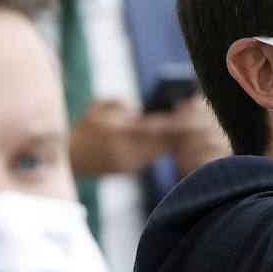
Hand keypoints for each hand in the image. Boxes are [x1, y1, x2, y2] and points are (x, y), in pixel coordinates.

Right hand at [69, 98, 229, 177]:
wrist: (71, 157)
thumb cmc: (86, 127)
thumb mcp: (97, 107)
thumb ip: (119, 103)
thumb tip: (138, 108)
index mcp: (119, 131)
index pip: (155, 127)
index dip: (176, 121)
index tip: (191, 113)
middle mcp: (127, 149)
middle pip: (163, 140)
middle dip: (181, 130)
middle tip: (201, 119)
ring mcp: (129, 161)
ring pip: (161, 148)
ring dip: (175, 139)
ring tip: (191, 126)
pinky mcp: (130, 168)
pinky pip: (153, 155)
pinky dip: (164, 145)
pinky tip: (173, 137)